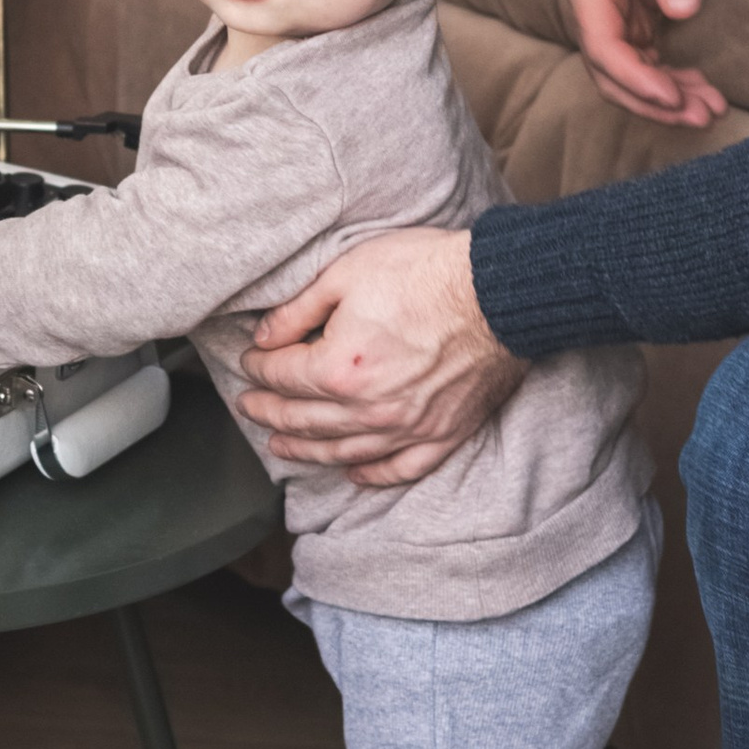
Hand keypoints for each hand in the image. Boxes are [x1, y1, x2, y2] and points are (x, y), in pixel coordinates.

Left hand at [239, 227, 524, 488]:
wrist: (500, 291)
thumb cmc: (426, 273)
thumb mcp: (347, 273)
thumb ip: (298, 309)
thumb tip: (265, 335)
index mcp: (339, 368)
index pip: (282, 375)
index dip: (259, 367)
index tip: (251, 359)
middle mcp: (368, 409)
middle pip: (303, 419)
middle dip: (269, 411)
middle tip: (249, 407)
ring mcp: (406, 427)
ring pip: (342, 452)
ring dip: (305, 450)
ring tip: (281, 446)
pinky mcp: (442, 434)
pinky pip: (399, 468)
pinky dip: (372, 475)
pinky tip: (353, 473)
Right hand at [562, 0, 729, 126]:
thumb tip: (682, 10)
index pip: (603, 48)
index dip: (637, 80)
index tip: (674, 97)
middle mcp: (589, 3)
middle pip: (610, 72)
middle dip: (653, 100)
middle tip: (702, 115)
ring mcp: (607, 8)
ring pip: (626, 69)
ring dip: (663, 94)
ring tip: (708, 108)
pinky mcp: (627, 8)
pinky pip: (640, 55)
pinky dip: (666, 74)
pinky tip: (696, 85)